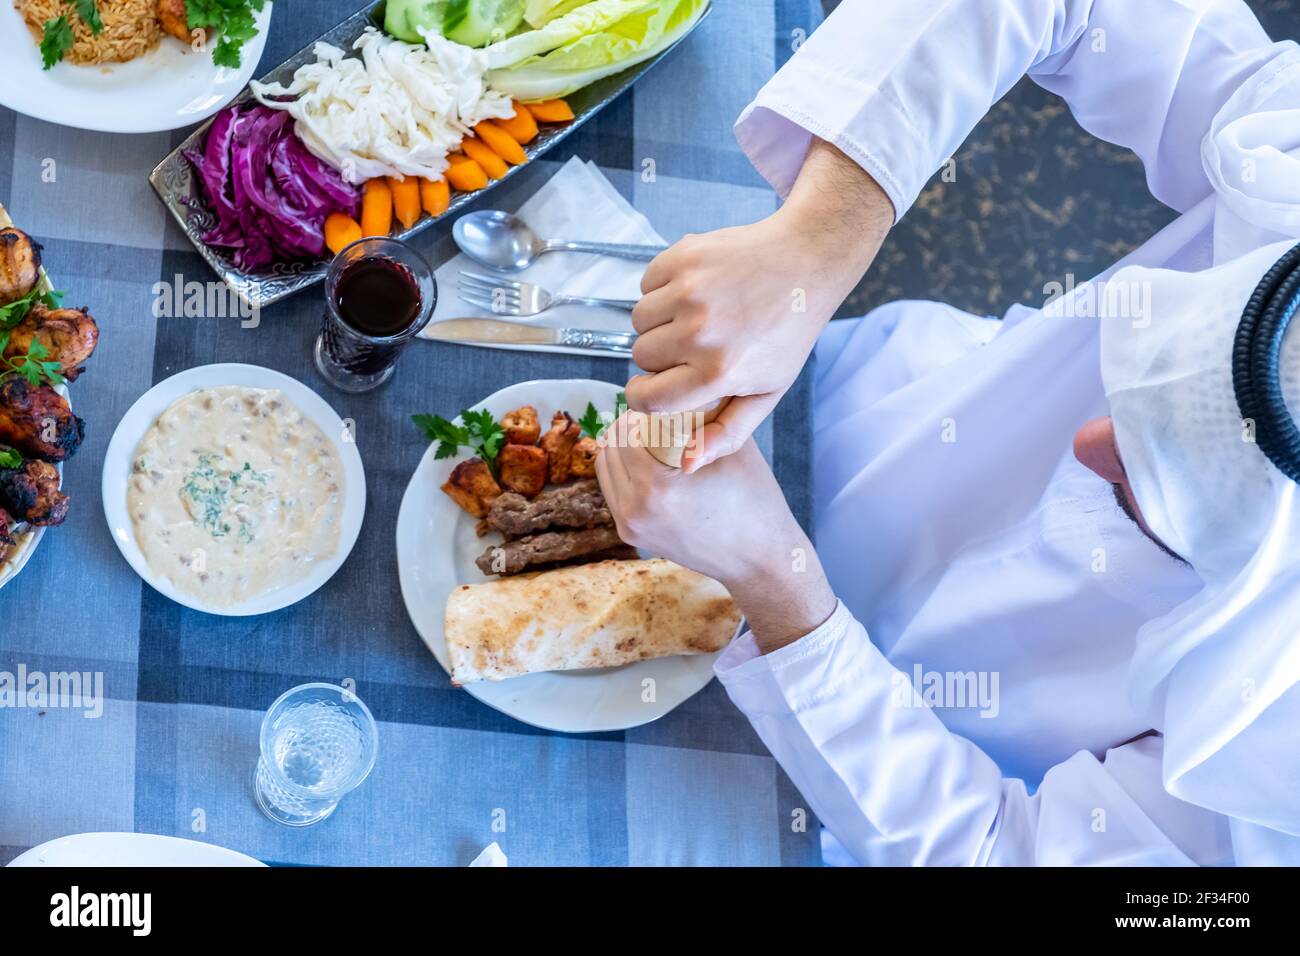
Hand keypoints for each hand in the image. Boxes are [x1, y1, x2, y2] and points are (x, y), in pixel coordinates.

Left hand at [596, 415, 836, 651]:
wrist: (760, 559)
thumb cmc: (754, 501)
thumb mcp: (731, 448)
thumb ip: (701, 415)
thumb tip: (678, 388)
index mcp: (657, 487)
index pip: (626, 431)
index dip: (641, 412)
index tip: (661, 405)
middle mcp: (635, 510)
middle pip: (610, 448)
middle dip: (628, 428)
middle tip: (655, 418)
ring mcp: (630, 527)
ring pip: (605, 469)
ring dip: (622, 449)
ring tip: (650, 439)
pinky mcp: (631, 536)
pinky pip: (613, 491)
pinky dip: (624, 471)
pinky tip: (649, 463)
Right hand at [627, 138, 892, 471]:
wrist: (807, 262)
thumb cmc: (787, 334)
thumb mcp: (767, 391)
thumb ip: (726, 432)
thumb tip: (685, 464)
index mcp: (719, 372)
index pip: (646, 399)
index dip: (643, 396)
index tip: (652, 389)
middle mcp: (700, 332)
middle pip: (640, 356)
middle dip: (658, 356)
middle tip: (690, 348)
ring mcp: (689, 291)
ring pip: (638, 319)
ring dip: (657, 322)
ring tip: (692, 319)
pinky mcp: (683, 257)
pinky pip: (646, 283)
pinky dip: (661, 288)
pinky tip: (694, 291)